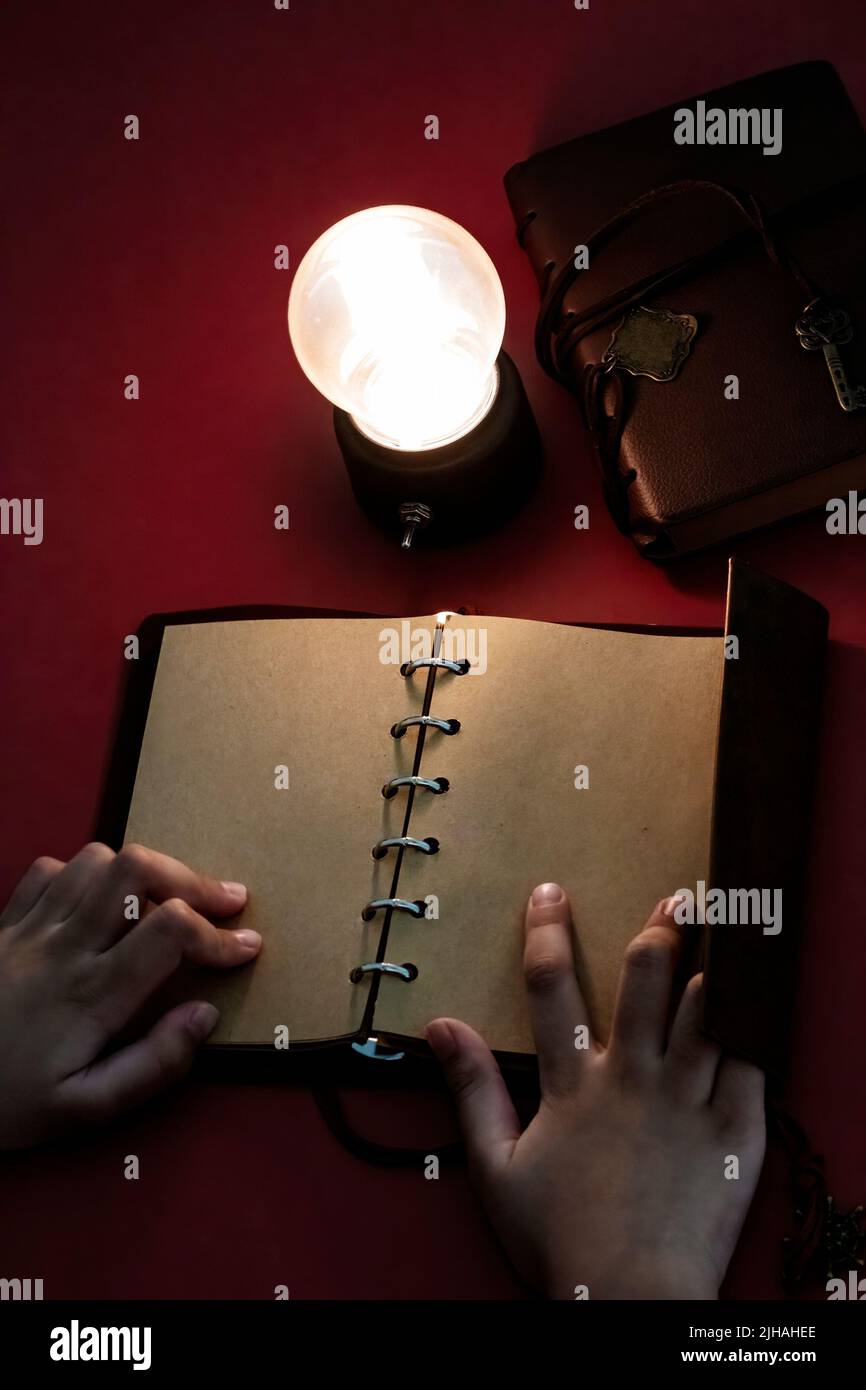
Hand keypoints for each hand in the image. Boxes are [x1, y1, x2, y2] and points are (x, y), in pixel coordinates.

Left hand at [0, 842, 260, 1148]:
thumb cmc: (2, 1105)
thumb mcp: (81, 1111)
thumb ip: (151, 1067)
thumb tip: (204, 1015)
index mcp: (91, 993)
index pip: (171, 930)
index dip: (220, 934)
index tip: (247, 949)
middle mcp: (63, 946)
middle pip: (136, 870)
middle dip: (193, 878)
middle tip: (225, 902)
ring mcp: (28, 927)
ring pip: (96, 859)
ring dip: (143, 871)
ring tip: (166, 899)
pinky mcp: (1, 923)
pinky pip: (48, 871)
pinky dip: (84, 875)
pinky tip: (97, 903)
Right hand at [427, 884, 764, 1299]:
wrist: (631, 1301)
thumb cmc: (559, 1241)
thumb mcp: (495, 1169)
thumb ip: (470, 1091)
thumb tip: (440, 1025)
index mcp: (573, 1085)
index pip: (552, 990)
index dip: (548, 932)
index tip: (551, 891)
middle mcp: (633, 1078)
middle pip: (646, 980)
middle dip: (660, 931)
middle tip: (675, 901)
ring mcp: (687, 1101)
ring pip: (706, 1010)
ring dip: (713, 965)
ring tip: (726, 929)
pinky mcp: (735, 1131)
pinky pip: (751, 1064)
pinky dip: (753, 1029)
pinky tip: (756, 1004)